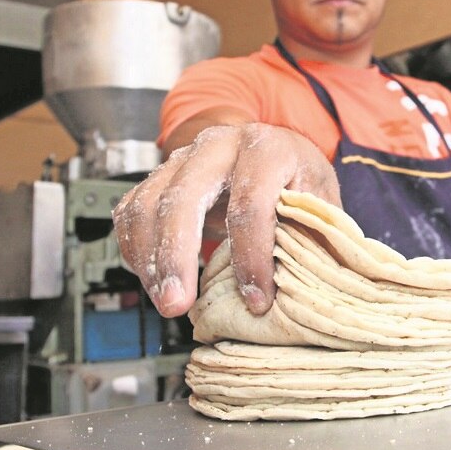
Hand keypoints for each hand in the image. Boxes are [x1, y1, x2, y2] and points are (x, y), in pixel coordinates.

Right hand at [112, 123, 340, 316]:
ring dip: (151, 259)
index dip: (252, 257)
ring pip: (149, 203)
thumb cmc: (297, 182)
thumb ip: (312, 235)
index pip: (251, 203)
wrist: (272, 151)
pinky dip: (135, 249)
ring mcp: (184, 158)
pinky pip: (131, 211)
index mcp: (269, 147)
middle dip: (177, 256)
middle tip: (178, 305)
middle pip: (184, 196)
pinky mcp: (159, 175)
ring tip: (167, 303)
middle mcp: (220, 145)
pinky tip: (153, 280)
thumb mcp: (319, 202)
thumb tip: (303, 287)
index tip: (257, 301)